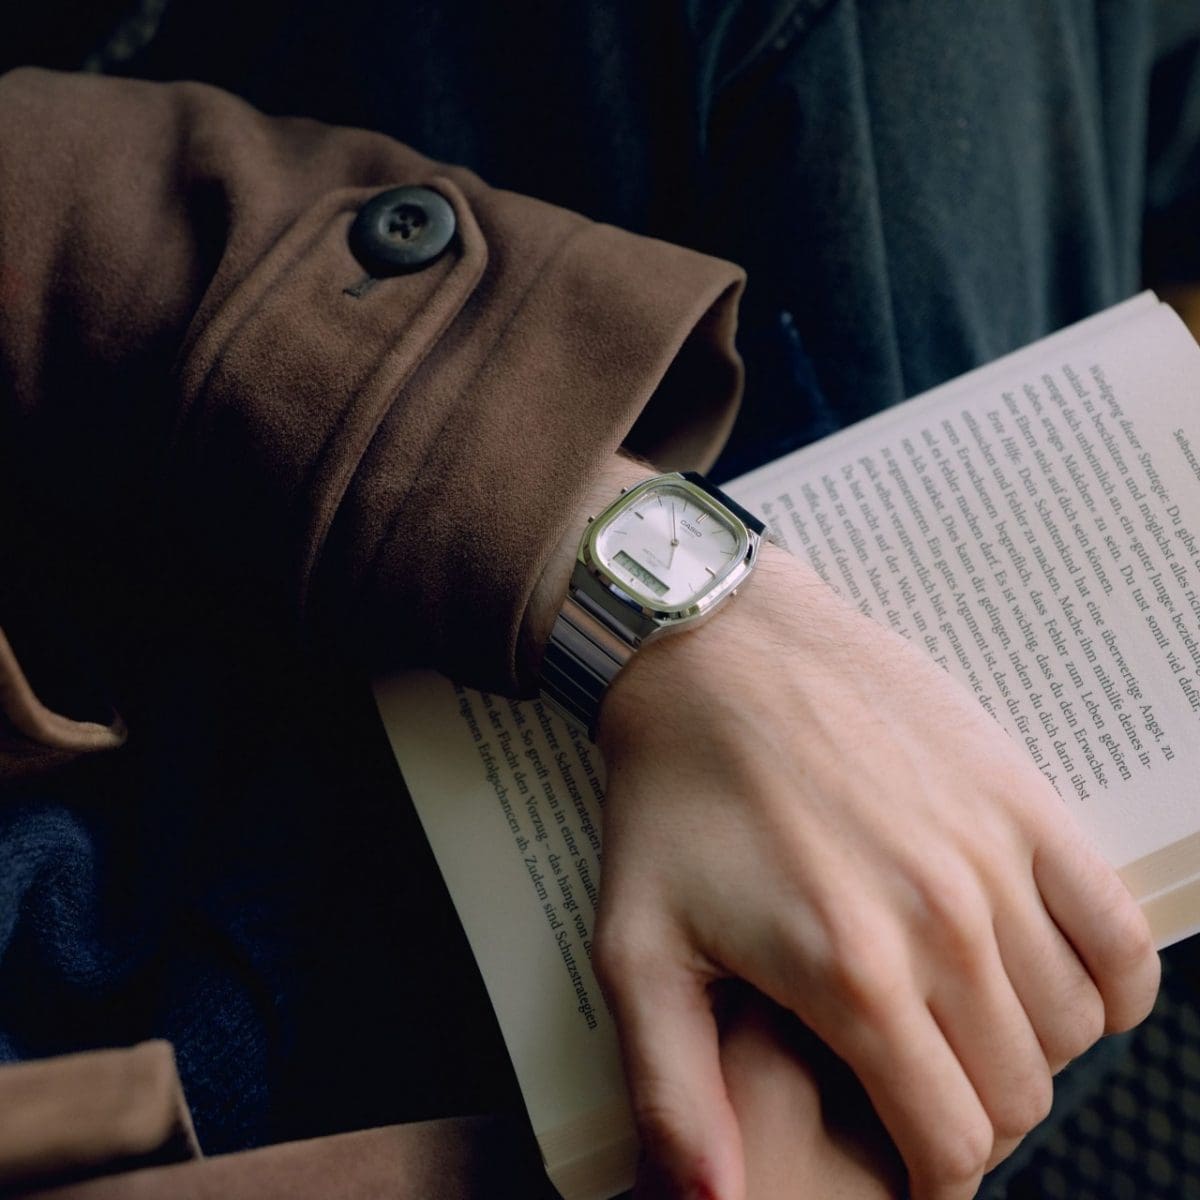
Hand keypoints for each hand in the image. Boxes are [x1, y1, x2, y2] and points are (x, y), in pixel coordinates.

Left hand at [593, 543, 1158, 1199]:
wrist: (713, 649)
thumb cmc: (670, 792)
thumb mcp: (637, 943)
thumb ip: (671, 1088)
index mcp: (850, 974)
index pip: (952, 1143)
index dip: (932, 1177)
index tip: (906, 1161)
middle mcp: (943, 922)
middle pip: (1018, 1092)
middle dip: (973, 1116)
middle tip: (920, 1089)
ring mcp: (994, 854)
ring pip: (1072, 1024)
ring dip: (1030, 1052)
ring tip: (964, 1028)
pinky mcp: (1021, 795)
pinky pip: (1121, 930)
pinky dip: (1110, 982)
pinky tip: (1058, 981)